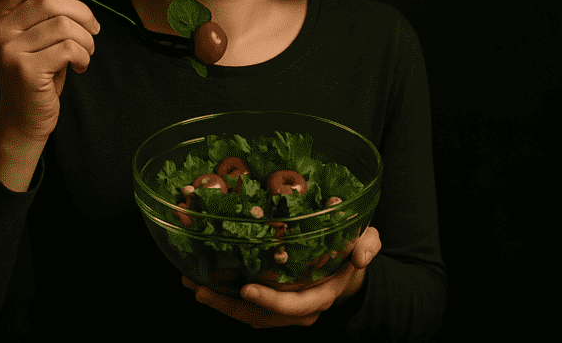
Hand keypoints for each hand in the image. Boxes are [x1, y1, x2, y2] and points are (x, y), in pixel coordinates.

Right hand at [0, 0, 99, 143]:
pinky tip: (79, 66)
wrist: (26, 116)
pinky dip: (84, 56)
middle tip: (93, 29)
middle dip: (83, 13)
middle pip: (50, 0)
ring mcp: (9, 49)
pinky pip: (69, 48)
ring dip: (87, 39)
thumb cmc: (40, 68)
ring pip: (65, 25)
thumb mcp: (42, 27)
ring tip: (85, 52)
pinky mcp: (25, 69)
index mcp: (2, 12)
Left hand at [182, 226, 380, 327]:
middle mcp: (300, 309)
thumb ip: (368, 246)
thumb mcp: (368, 244)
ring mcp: (284, 309)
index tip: (246, 288)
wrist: (349, 272)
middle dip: (229, 306)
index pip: (295, 305)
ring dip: (219, 302)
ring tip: (193, 285)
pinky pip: (245, 307)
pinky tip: (203, 282)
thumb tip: (360, 254)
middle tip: (201, 290)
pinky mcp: (271, 303)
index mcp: (321, 295)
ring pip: (248, 314)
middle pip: (261, 316)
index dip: (270, 300)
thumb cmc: (354, 254)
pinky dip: (223, 297)